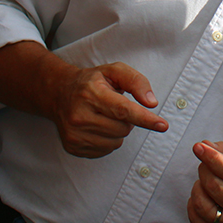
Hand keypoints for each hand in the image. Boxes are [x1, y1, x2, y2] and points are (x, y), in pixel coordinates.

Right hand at [51, 62, 167, 157]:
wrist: (59, 93)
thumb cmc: (92, 81)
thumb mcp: (114, 71)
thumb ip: (136, 81)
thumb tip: (151, 103)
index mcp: (91, 93)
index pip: (123, 110)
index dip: (145, 119)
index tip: (162, 125)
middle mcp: (80, 115)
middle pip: (123, 128)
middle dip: (127, 119)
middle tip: (114, 107)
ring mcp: (74, 134)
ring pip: (116, 142)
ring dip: (117, 130)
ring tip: (104, 116)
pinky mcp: (73, 147)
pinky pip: (105, 150)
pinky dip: (107, 140)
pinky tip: (97, 126)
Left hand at [188, 141, 222, 222]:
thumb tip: (207, 145)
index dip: (212, 158)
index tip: (198, 147)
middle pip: (214, 186)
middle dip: (204, 169)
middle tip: (206, 164)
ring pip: (202, 203)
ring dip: (197, 186)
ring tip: (205, 182)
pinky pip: (195, 219)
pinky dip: (193, 203)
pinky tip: (202, 196)